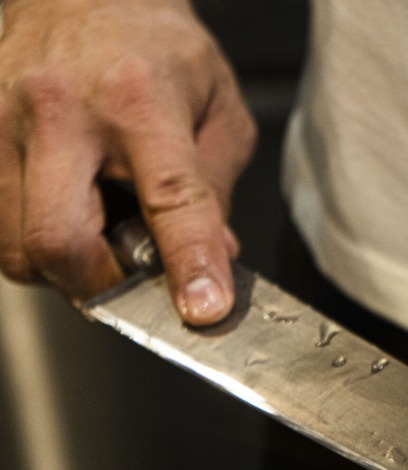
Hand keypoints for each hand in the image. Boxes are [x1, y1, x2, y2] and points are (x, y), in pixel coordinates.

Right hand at [0, 0, 254, 323]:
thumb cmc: (158, 53)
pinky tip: (63, 218)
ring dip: (61, 268)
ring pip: (14, 245)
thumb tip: (214, 261)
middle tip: (130, 282)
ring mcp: (0, 119)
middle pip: (60, 239)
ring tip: (97, 239)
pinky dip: (27, 245)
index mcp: (139, 100)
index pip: (170, 198)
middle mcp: (60, 109)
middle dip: (100, 284)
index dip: (189, 262)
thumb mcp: (219, 110)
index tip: (202, 310)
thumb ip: (217, 190)